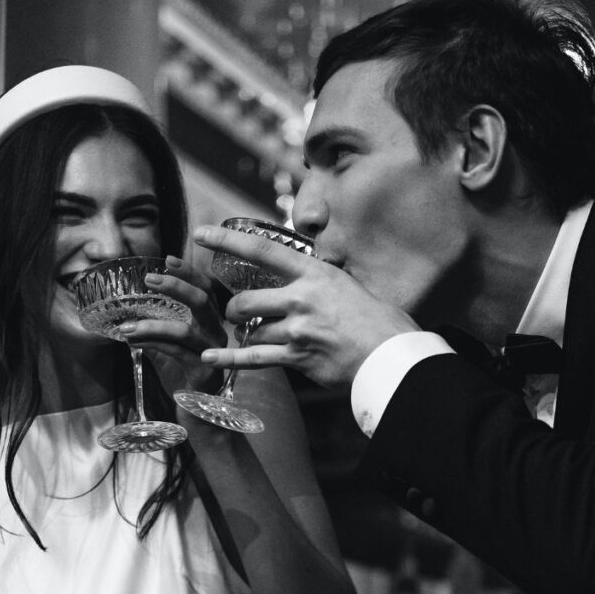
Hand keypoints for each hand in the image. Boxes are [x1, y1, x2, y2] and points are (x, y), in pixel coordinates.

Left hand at [117, 254, 227, 396]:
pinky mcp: (203, 373)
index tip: (168, 259)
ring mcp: (212, 354)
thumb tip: (129, 316)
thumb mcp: (169, 349)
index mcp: (211, 324)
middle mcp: (217, 336)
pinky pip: (175, 353)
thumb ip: (156, 331)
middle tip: (149, 279)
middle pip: (203, 302)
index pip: (207, 290)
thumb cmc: (185, 379)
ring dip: (152, 325)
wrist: (199, 415)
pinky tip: (133, 342)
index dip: (190, 273)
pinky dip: (152, 344)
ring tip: (126, 326)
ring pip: (184, 331)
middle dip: (177, 286)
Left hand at [192, 224, 419, 389]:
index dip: (227, 240)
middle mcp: (301, 298)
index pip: (261, 250)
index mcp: (314, 273)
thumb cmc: (378, 319)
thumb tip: (296, 278)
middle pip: (245, 300)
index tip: (201, 233)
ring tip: (258, 337)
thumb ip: (316, 282)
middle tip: (238, 314)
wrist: (393, 354)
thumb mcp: (347, 285)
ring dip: (248, 336)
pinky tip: (210, 358)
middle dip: (235, 310)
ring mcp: (298, 329)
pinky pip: (255, 358)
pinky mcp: (298, 357)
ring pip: (252, 331)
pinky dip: (230, 359)